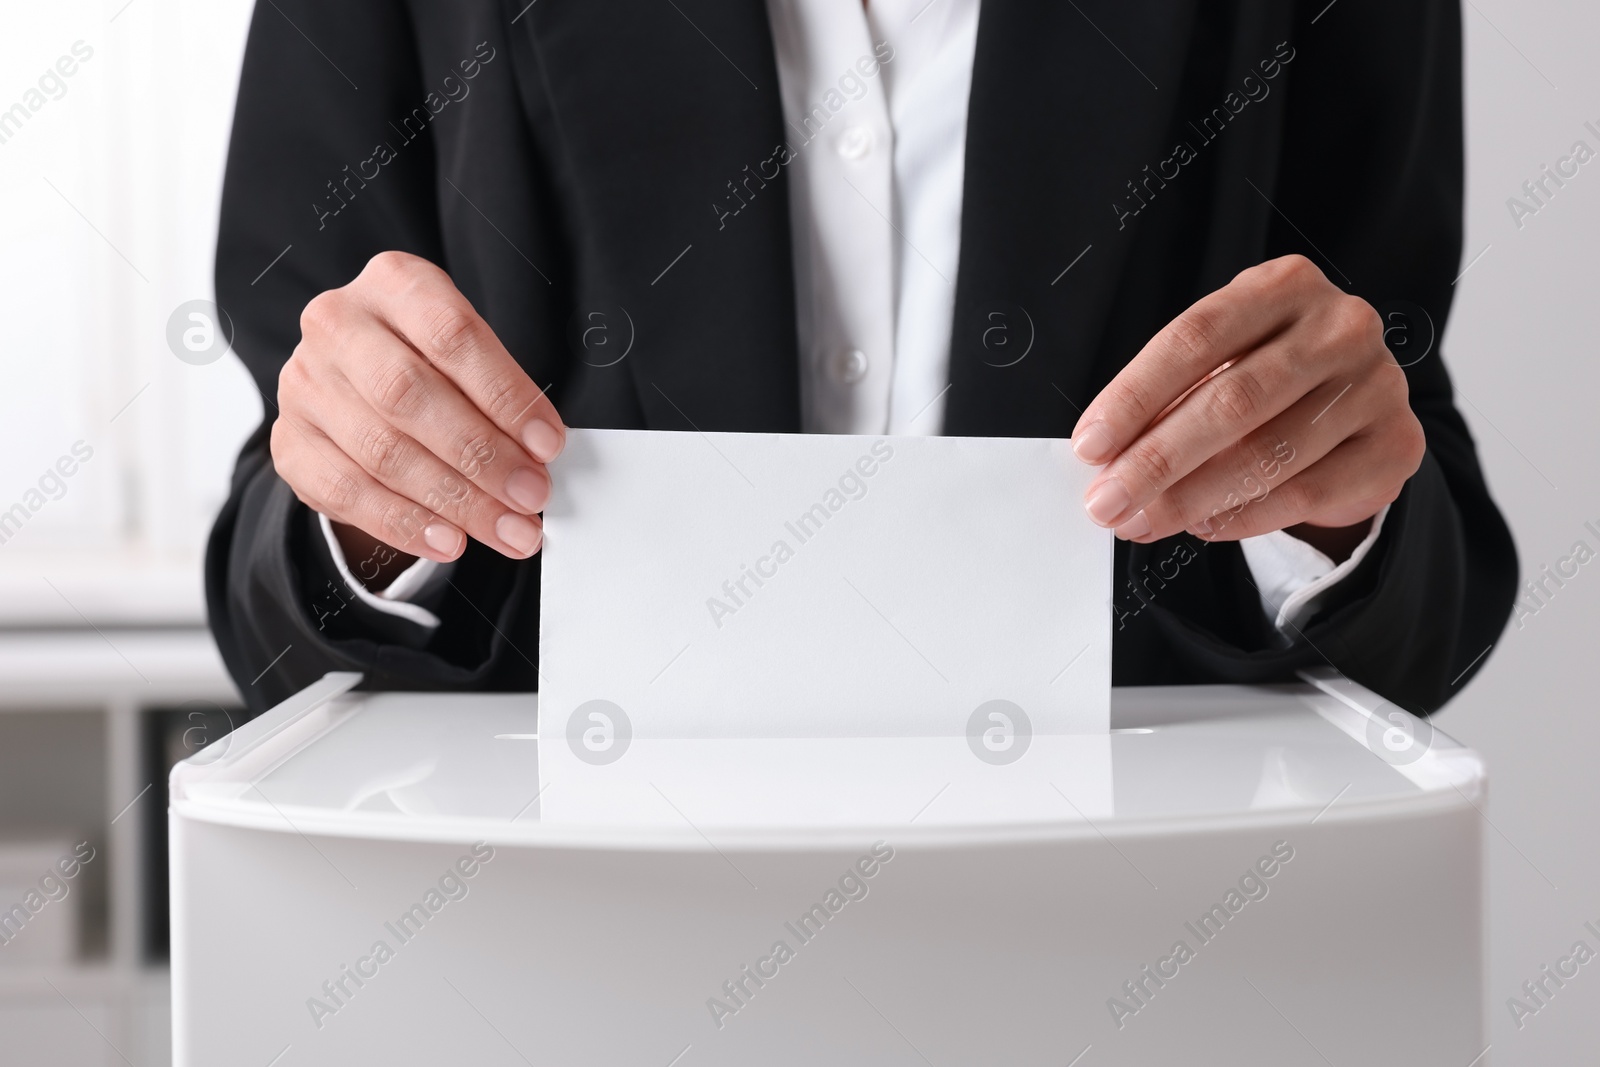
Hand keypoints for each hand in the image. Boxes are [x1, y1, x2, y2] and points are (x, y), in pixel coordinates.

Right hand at [272, 251, 564, 576]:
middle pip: (410, 395)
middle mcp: (339, 325)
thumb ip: (499, 395)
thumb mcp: (467, 355)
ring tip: (507, 530)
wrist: (355, 382)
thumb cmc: (431, 363)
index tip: (548, 446)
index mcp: (394, 283)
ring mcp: (305, 383)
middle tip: (531, 497)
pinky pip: (346, 491)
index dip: (505, 396)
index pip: (452, 336)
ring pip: (382, 450)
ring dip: (455, 501)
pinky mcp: (290, 442)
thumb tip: (538, 458)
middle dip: (482, 456)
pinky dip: (405, 523)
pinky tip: (450, 541)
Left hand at [1070, 254, 1423, 559]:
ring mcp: (1377, 383)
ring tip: (1141, 521)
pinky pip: (1306, 492)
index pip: (1194, 337)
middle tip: (1106, 502)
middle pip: (1231, 399)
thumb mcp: (1219, 366)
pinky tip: (1202, 526)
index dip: (1134, 395)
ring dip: (1190, 498)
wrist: (1355, 412)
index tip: (1089, 445)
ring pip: (1268, 453)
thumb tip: (1102, 459)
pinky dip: (1243, 517)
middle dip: (1156, 460)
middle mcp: (1340, 325)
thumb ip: (1169, 400)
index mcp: (1283, 286)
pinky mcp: (1396, 443)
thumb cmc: (1267, 379)